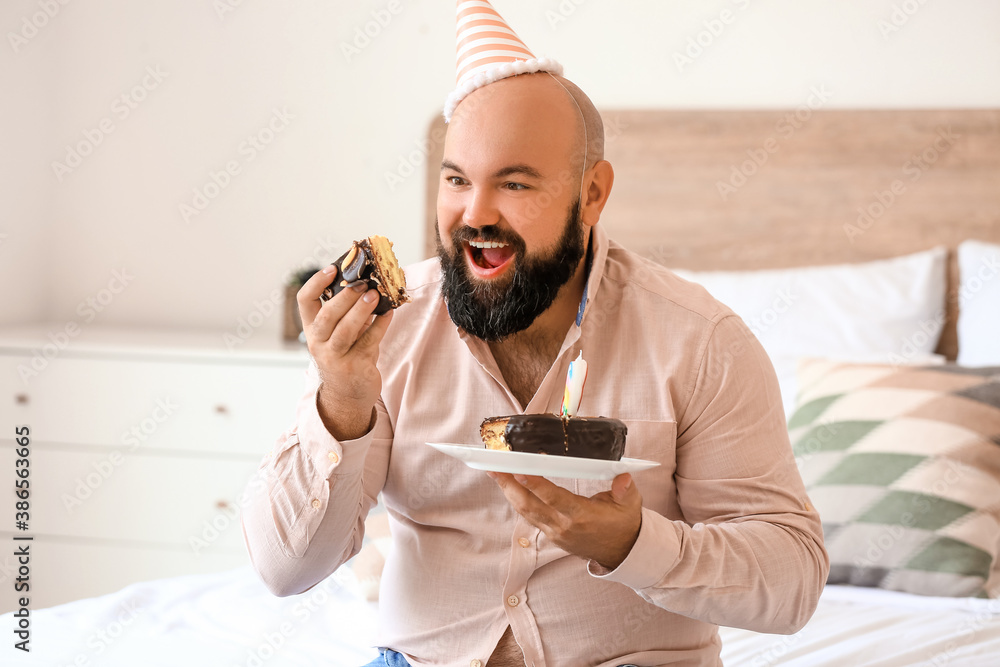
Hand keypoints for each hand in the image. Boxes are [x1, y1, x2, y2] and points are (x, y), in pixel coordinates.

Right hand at [297, 265, 392, 439]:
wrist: (348, 394)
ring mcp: (336, 357)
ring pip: (345, 330)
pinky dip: (380, 326)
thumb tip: (368, 281)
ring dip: (361, 310)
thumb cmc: (345, 355)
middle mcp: (319, 343)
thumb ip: (348, 311)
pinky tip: (389, 313)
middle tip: (363, 282)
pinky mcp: (355, 367)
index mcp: (312, 329)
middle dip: (345, 297)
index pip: (304, 301)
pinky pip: (368, 342)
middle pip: (326, 316)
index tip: (333, 268)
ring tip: (376, 294)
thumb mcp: (339, 333)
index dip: (316, 282)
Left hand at [487, 472, 641, 569]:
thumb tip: (623, 478)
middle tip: (495, 468)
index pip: (555, 499)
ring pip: (526, 512)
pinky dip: (517, 502)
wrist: (622, 552)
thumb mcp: (631, 504)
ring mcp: (555, 532)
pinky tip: (509, 488)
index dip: (536, 486)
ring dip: (509, 493)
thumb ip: (626, 490)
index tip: (519, 472)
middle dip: (510, 486)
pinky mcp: (552, 534)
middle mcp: (564, 526)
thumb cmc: (624, 523)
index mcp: (582, 516)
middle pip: (531, 506)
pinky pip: (530, 517)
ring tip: (495, 473)